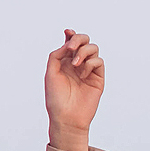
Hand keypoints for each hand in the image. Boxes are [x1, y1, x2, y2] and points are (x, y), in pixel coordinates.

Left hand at [44, 29, 103, 150]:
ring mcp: (88, 70)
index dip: (71, 34)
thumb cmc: (56, 98)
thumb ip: (57, 55)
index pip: (70, 43)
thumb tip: (68, 41)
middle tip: (72, 48)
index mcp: (64, 62)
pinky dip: (90, 64)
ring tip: (76, 65)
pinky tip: (83, 74)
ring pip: (93, 49)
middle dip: (79, 39)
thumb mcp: (51, 73)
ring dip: (84, 52)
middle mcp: (77, 64)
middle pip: (84, 41)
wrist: (66, 117)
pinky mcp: (98, 78)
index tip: (67, 32)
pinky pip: (98, 62)